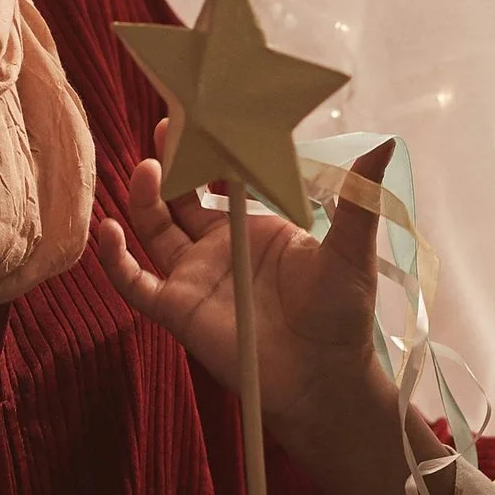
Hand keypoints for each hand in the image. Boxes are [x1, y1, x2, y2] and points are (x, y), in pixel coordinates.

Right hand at [98, 132, 391, 444]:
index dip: (211, 149)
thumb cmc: (341, 316)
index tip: (206, 116)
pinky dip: (115, 258)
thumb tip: (385, 145)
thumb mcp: (350, 251)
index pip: (223, 176)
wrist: (323, 378)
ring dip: (145, 195)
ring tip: (148, 167)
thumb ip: (358, 201)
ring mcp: (195, 275)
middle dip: (173, 159)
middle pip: (181, 193)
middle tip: (169, 124)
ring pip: (154, 226)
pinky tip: (109, 230)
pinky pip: (135, 281)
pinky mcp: (177, 308)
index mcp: (257, 225)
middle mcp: (219, 245)